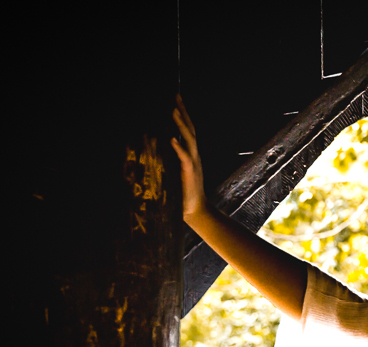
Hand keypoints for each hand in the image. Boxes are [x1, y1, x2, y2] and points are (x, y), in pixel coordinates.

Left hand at [171, 95, 207, 219]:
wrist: (195, 210)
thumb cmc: (183, 193)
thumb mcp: (174, 172)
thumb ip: (168, 159)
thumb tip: (155, 147)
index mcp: (190, 154)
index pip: (187, 130)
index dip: (183, 115)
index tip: (176, 101)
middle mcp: (193, 155)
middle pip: (190, 129)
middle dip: (183, 112)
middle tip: (176, 97)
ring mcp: (193, 163)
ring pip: (189, 140)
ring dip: (181, 125)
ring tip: (174, 112)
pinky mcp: (190, 173)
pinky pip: (185, 158)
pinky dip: (179, 148)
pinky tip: (172, 139)